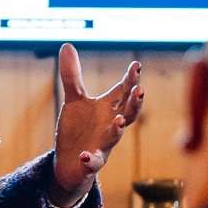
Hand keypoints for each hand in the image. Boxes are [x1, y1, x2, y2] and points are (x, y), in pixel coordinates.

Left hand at [50, 44, 144, 205]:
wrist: (69, 163)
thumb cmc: (78, 128)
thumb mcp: (74, 99)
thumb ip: (72, 75)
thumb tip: (67, 45)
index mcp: (109, 108)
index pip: (124, 91)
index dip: (131, 79)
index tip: (136, 65)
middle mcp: (110, 125)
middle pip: (128, 113)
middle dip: (135, 103)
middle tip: (140, 90)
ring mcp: (102, 145)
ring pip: (115, 137)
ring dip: (118, 130)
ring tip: (119, 121)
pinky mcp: (90, 162)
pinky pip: (93, 163)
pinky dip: (90, 160)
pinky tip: (84, 156)